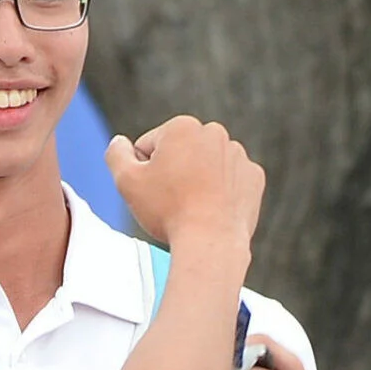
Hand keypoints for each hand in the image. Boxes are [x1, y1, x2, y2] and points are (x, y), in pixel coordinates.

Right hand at [109, 117, 264, 260]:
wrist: (211, 242)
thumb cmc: (167, 211)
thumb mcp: (127, 181)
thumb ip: (116, 154)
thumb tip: (120, 142)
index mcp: (182, 126)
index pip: (150, 146)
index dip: (144, 171)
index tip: (154, 191)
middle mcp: (214, 132)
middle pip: (180, 153)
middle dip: (174, 172)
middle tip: (173, 201)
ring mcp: (238, 155)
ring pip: (206, 167)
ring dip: (198, 181)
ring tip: (194, 207)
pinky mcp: (254, 177)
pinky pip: (230, 182)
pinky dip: (222, 193)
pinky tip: (214, 210)